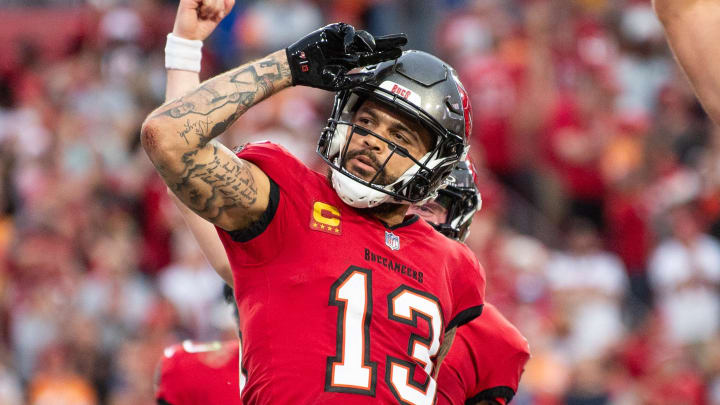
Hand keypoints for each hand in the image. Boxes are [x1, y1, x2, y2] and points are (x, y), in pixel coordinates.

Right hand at [173, 0, 234, 40]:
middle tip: (212, 15)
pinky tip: (201, 12)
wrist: (190, 37)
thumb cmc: (202, 27)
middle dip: (219, 7)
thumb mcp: (218, 16)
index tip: (219, 15)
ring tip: (204, 14)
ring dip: (213, 8)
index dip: (224, 5)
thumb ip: (225, 7)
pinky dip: (208, 6)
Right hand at [286, 23, 406, 90]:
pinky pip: (346, 31)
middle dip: (388, 41)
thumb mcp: (338, 83)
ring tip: (375, 47)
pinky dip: (349, 37)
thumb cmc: (316, 76)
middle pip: (373, 44)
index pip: (374, 56)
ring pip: (362, 36)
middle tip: (404, 39)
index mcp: (352, 60)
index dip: (387, 54)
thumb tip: (372, 77)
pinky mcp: (332, 32)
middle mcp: (350, 49)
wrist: (298, 68)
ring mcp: (342, 40)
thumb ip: (355, 81)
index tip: (401, 53)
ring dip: (370, 41)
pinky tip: (349, 46)